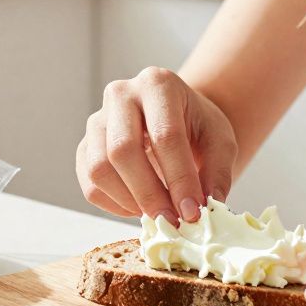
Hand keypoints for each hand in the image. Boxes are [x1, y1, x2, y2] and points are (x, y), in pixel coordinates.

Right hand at [76, 67, 238, 222]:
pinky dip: (114, 205)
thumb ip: (216, 173)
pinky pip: (89, 184)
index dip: (179, 178)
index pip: (165, 135)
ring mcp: (97, 120)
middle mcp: (121, 95)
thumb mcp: (221, 142)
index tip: (192, 212)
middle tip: (171, 221)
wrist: (177, 118)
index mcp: (158, 84)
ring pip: (99, 168)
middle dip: (149, 193)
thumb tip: (205, 208)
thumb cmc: (198, 127)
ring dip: (129, 201)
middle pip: (122, 149)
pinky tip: (139, 207)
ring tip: (157, 213)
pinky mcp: (85, 147)